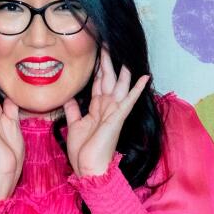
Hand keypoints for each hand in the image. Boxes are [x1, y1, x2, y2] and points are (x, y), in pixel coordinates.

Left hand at [64, 48, 149, 177]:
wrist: (89, 169)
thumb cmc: (82, 152)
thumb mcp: (74, 126)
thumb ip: (74, 111)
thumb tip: (70, 98)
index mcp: (97, 109)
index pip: (99, 83)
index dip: (99, 68)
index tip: (99, 52)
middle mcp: (108, 108)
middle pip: (109, 80)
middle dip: (108, 62)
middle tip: (107, 43)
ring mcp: (114, 113)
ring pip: (120, 86)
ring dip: (122, 70)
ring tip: (123, 53)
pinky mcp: (117, 119)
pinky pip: (128, 101)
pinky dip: (136, 89)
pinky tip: (144, 77)